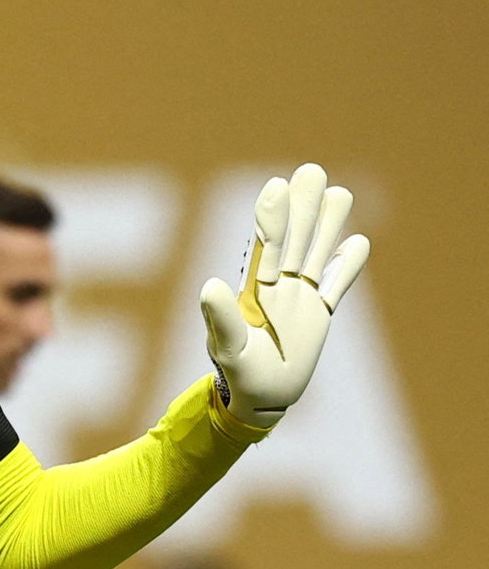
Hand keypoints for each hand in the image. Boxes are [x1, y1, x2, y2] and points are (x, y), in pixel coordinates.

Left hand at [200, 162, 368, 427]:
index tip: (276, 186)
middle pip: (294, 240)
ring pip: (317, 254)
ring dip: (328, 226)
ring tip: (340, 191)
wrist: (259, 397)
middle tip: (311, 171)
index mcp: (254, 289)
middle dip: (303, 207)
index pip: (265, 245)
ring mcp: (300, 299)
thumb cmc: (238, 374)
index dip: (271, 218)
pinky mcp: (319, 315)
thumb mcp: (227, 347)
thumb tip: (209, 285)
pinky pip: (336, 286)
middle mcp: (278, 286)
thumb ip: (221, 318)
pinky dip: (347, 267)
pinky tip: (358, 242)